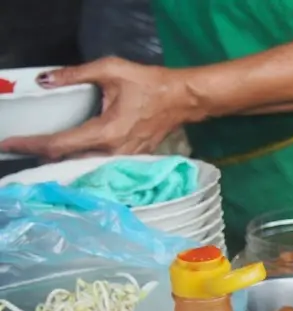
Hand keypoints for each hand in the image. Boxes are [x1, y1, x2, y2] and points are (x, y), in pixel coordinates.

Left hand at [0, 57, 198, 159]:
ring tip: (42, 153)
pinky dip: (81, 161)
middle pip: (70, 161)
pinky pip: (100, 165)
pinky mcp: (132, 158)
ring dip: (62, 160)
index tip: (11, 144)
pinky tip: (72, 156)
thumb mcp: (112, 70)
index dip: (33, 145)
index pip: (61, 144)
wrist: (182, 99)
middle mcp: (114, 151)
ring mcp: (125, 158)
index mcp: (107, 132)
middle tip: (21, 147)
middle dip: (43, 155)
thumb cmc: (150, 84)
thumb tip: (47, 80)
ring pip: (85, 165)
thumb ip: (76, 74)